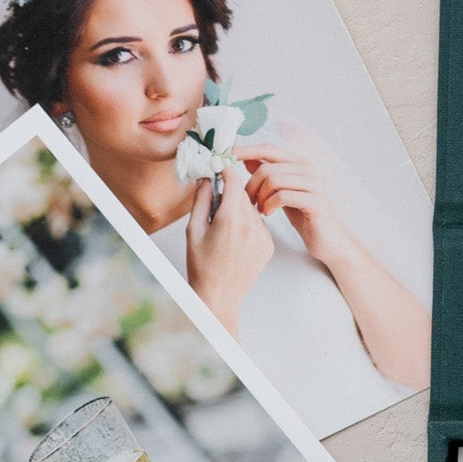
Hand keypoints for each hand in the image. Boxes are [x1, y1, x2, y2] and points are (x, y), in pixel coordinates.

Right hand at [184, 172, 272, 332]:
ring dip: (239, 208)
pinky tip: (234, 238)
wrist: (220, 296)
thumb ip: (201, 201)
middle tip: (216, 192)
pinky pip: (259, 224)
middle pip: (244, 194)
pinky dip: (248, 223)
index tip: (220, 165)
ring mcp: (263, 237)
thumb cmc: (201, 266)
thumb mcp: (193, 231)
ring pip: (252, 209)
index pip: (234, 182)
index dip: (226, 170)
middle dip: (230, 189)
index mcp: (230, 221)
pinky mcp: (269, 246)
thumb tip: (206, 179)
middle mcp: (251, 227)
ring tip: (222, 224)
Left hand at [236, 139, 349, 265]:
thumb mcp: (281, 190)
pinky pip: (282, 196)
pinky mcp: (315, 200)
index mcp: (301, 162)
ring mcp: (315, 183)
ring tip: (260, 209)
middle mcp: (310, 168)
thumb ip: (267, 173)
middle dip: (251, 185)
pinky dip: (270, 205)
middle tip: (248, 201)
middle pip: (267, 167)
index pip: (268, 149)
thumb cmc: (304, 214)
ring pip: (273, 180)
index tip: (227, 156)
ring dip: (260, 197)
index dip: (245, 150)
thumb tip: (245, 157)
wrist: (327, 238)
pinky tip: (268, 213)